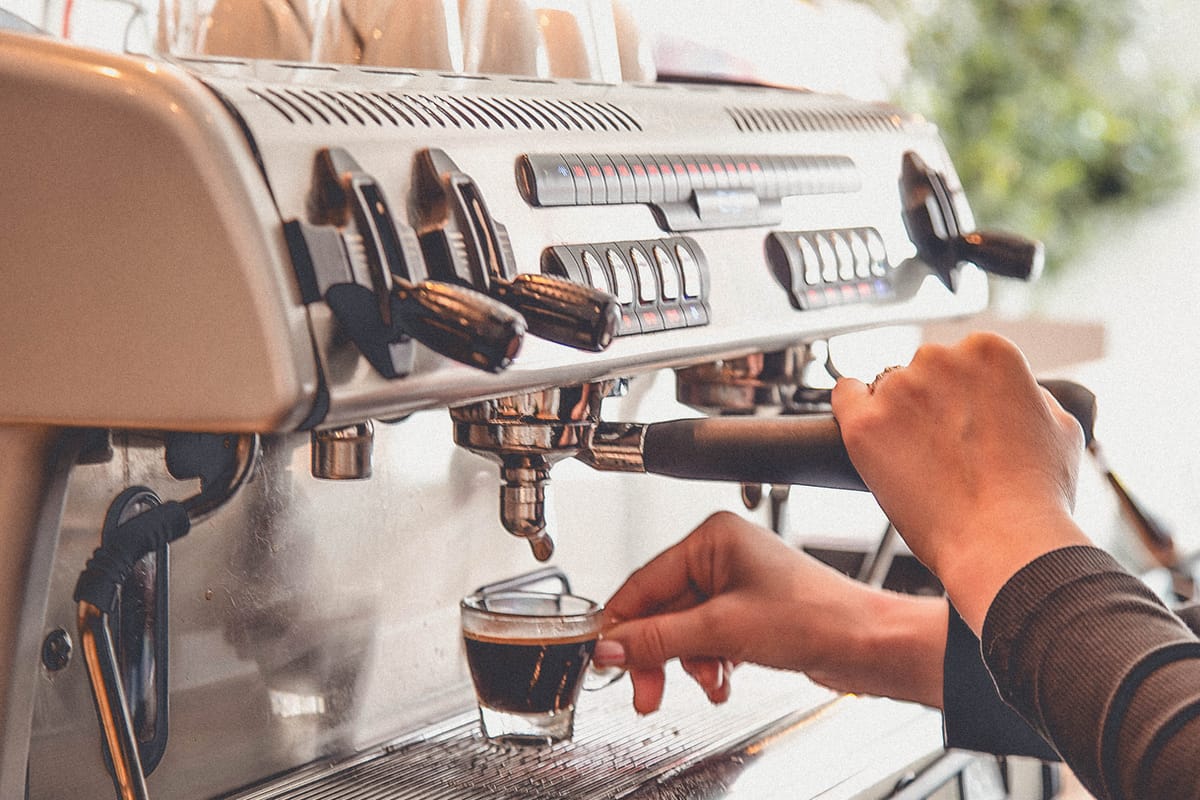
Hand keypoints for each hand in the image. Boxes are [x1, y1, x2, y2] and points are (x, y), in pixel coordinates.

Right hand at [597, 511, 947, 713]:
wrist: (868, 645)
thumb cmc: (818, 615)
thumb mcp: (723, 629)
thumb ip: (659, 638)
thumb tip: (612, 645)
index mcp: (712, 538)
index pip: (645, 582)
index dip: (623, 623)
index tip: (604, 656)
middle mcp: (721, 556)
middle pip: (662, 611)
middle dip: (657, 653)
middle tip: (644, 690)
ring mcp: (735, 586)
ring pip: (684, 631)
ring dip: (688, 663)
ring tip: (706, 681)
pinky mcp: (748, 615)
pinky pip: (707, 641)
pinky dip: (709, 664)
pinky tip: (722, 680)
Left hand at [831, 332, 1090, 631]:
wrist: (1003, 543)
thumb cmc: (1035, 496)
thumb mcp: (1062, 428)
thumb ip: (1033, 396)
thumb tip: (1018, 393)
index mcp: (989, 351)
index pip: (958, 359)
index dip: (960, 394)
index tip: (962, 421)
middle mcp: (940, 359)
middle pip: (919, 372)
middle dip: (927, 404)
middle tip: (942, 448)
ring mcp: (898, 390)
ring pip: (884, 390)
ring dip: (895, 417)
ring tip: (919, 462)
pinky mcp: (863, 423)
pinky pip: (843, 397)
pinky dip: (851, 409)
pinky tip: (869, 433)